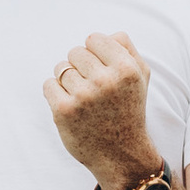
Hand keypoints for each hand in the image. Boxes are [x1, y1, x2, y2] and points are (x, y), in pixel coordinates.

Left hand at [43, 30, 162, 189]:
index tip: (99, 68)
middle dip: (80, 66)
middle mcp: (106, 81)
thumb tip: (108, 34)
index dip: (94, 52)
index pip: (94, 38)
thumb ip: (128, 50)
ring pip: (60, 68)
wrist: (121, 155)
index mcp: (126, 69)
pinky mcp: (63, 110)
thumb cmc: (128, 111)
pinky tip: (70, 105)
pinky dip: (55, 93)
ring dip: (67, 80)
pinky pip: (48, 84)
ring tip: (82, 98)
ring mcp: (83, 96)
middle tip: (91, 87)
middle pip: (76, 52)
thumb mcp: (140, 78)